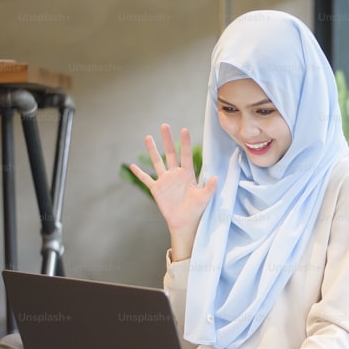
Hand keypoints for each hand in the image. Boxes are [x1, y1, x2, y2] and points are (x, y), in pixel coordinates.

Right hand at [129, 124, 217, 258]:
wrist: (185, 222)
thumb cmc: (196, 210)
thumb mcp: (204, 198)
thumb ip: (210, 187)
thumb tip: (216, 177)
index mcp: (187, 174)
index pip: (186, 155)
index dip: (185, 143)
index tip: (184, 129)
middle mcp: (175, 174)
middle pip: (170, 153)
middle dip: (167, 140)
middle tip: (164, 125)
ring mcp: (165, 181)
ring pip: (157, 162)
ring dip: (152, 150)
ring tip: (148, 137)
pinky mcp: (156, 190)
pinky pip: (146, 179)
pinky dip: (139, 173)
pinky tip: (132, 165)